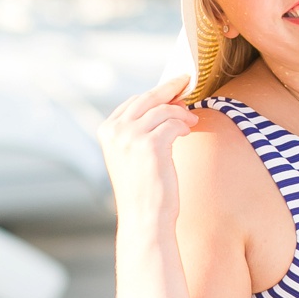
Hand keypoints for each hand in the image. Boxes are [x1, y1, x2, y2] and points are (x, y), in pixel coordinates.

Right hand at [98, 75, 195, 230]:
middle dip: (170, 88)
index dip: (156, 93)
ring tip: (191, 121)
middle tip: (186, 81)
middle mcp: (115, 131)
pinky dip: (183, 125)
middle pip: (148, 98)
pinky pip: (173, 124)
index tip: (173, 88)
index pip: (134, 102)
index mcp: (107, 131)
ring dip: (181, 113)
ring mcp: (130, 137)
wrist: (144, 216)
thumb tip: (169, 101)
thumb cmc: (143, 187)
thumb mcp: (132, 153)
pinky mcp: (150, 145)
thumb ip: (141, 128)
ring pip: (164, 110)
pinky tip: (187, 131)